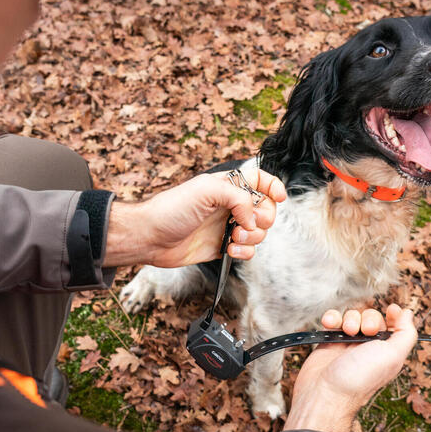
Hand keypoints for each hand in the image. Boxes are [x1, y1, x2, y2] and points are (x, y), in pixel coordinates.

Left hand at [104, 168, 286, 267]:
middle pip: (265, 209)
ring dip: (252, 237)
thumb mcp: (206, 191)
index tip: (279, 197)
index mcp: (226, 186)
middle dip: (263, 217)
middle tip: (244, 223)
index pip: (259, 180)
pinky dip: (244, 251)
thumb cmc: (171, 209)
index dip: (273, 186)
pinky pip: (247, 250)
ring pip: (259, 232)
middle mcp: (230, 205)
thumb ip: (238, 197)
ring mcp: (227, 227)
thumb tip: (252, 217)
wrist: (151, 238)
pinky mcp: (223, 247)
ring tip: (232, 238)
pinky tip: (229, 250)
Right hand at [284, 305, 416, 431]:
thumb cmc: (359, 379)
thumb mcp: (392, 356)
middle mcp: (369, 347)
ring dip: (350, 318)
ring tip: (347, 332)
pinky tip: (329, 323)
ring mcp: (348, 344)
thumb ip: (405, 334)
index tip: (391, 310)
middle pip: (372, 317)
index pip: (394, 326)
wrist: (325, 393)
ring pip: (352, 316)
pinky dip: (332, 318)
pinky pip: (333, 320)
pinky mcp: (330, 341)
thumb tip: (408, 312)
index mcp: (387, 351)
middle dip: (369, 319)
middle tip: (366, 332)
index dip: (394, 315)